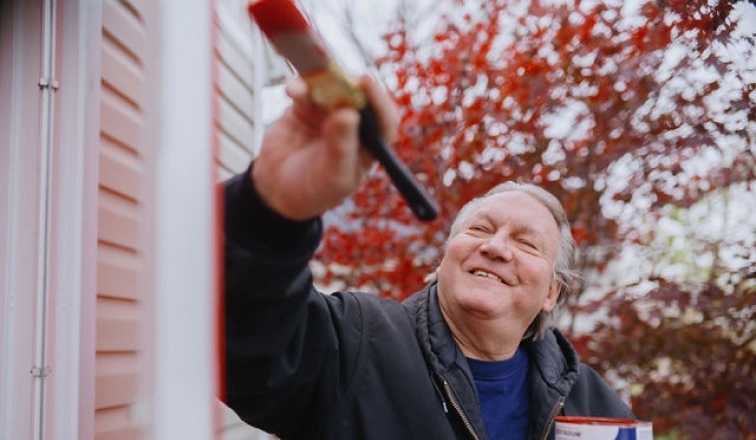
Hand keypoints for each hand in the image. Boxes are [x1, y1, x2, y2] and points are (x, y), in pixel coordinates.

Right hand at [252, 74, 398, 219]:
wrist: (277, 191)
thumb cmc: (314, 189)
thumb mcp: (332, 176)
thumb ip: (341, 147)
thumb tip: (348, 114)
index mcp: (370, 144)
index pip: (384, 118)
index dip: (379, 99)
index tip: (366, 84)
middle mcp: (354, 125)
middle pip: (358, 95)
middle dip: (347, 84)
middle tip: (334, 77)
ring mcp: (329, 113)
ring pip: (331, 86)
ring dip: (321, 80)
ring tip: (307, 83)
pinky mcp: (305, 107)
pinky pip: (305, 88)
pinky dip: (299, 85)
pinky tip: (293, 89)